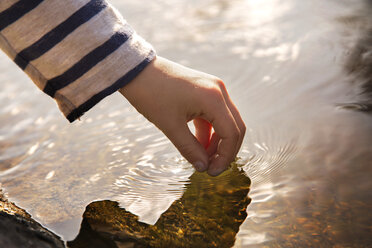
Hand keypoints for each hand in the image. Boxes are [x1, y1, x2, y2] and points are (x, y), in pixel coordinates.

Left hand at [119, 56, 244, 175]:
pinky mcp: (205, 90)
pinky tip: (198, 144)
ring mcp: (213, 89)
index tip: (212, 172)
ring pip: (225, 122)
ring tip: (202, 158)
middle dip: (225, 150)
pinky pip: (214, 114)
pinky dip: (209, 131)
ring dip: (217, 142)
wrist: (136, 70)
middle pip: (235, 127)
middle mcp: (219, 91)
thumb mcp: (170, 126)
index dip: (225, 157)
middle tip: (210, 168)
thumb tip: (203, 168)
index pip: (232, 133)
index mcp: (213, 98)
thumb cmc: (151, 95)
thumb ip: (189, 149)